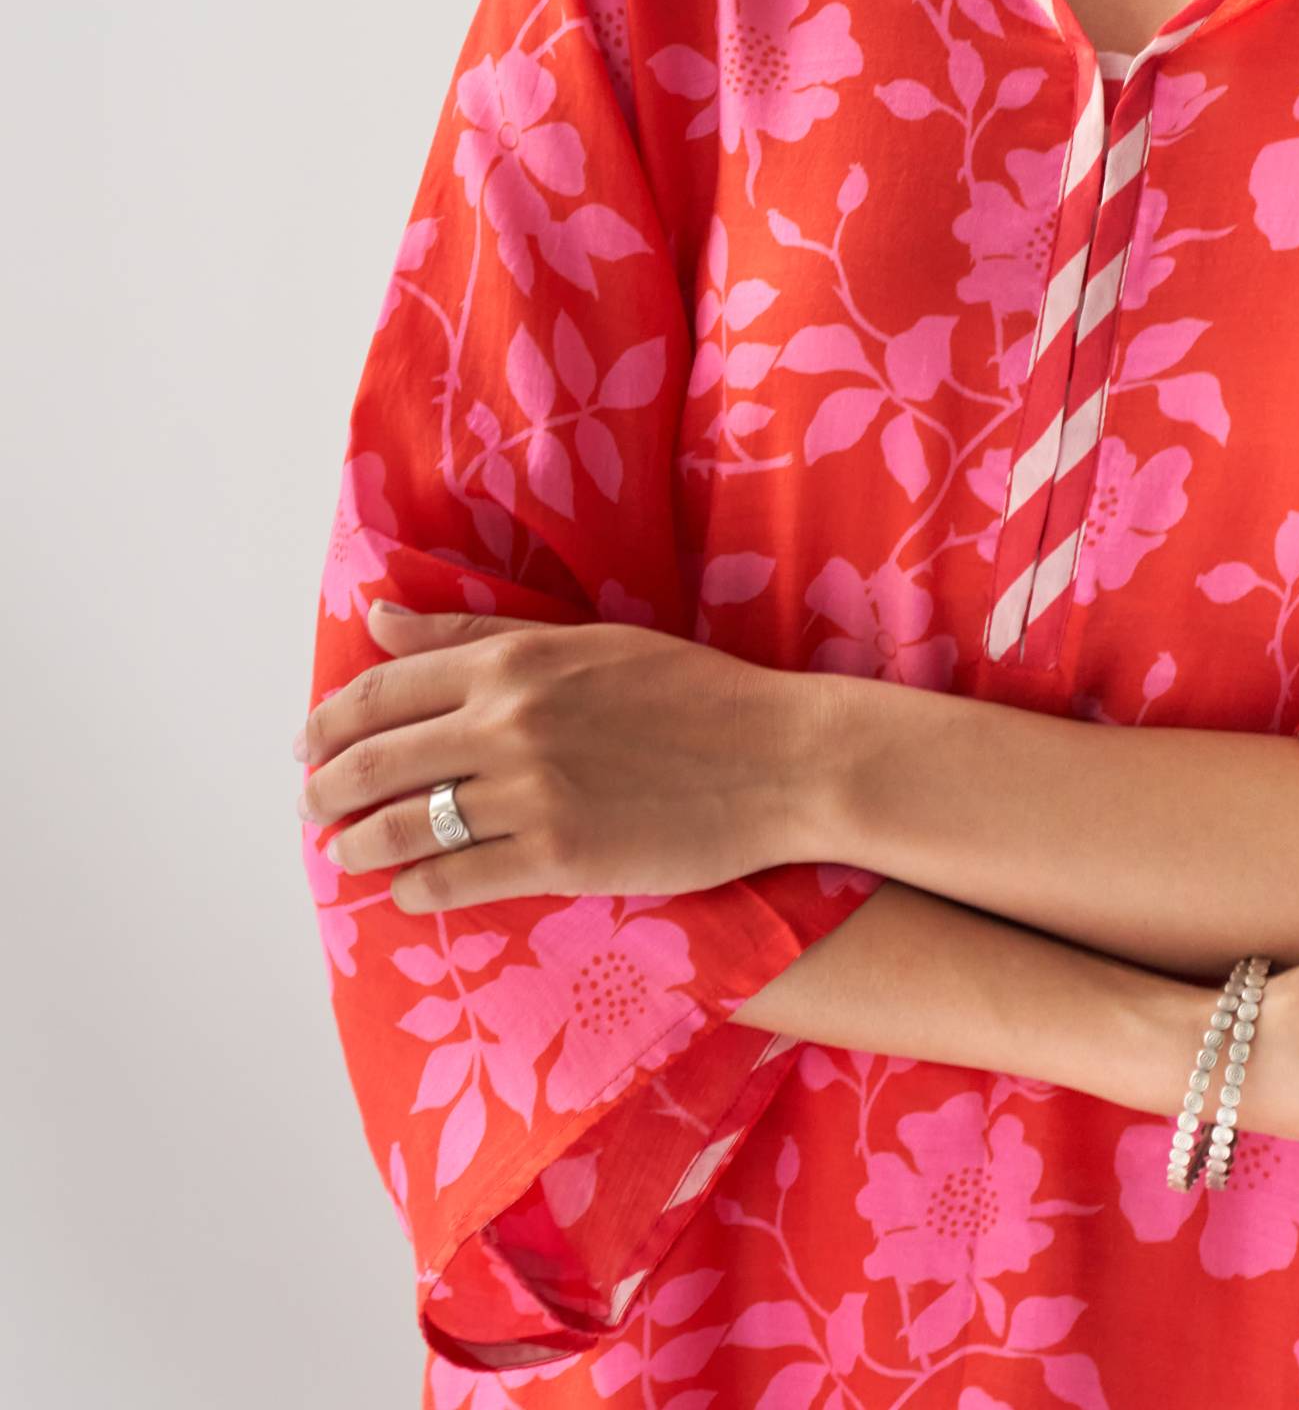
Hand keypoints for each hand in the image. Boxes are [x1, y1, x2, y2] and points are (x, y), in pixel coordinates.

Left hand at [295, 600, 808, 912]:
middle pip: (378, 759)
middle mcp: (509, 720)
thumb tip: (380, 617)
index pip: (385, 688)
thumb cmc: (691, 692)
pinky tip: (405, 892)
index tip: (309, 742)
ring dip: (356, 844)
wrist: (778, 757)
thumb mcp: (585, 641)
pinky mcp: (557, 857)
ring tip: (342, 853)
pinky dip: (413, 888)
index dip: (332, 721)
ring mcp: (531, 792)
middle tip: (311, 804)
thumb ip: (475, 634)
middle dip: (327, 786)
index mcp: (515, 660)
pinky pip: (454, 879)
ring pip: (403, 824)